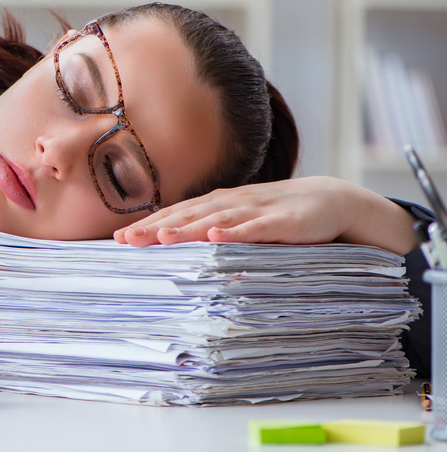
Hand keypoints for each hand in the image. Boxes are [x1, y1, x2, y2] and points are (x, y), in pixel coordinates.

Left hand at [113, 176, 418, 255]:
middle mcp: (231, 203)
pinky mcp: (283, 221)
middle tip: (127, 240)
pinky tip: (217, 237)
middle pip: (188, 214)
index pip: (176, 214)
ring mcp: (257, 210)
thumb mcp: (240, 224)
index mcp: (217, 204)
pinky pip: (256, 227)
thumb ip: (212, 233)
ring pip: (216, 219)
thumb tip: (175, 252)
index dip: (148, 225)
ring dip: (188, 228)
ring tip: (162, 237)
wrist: (332, 199)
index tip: (118, 239)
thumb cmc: (277, 216)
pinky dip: (236, 231)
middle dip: (157, 227)